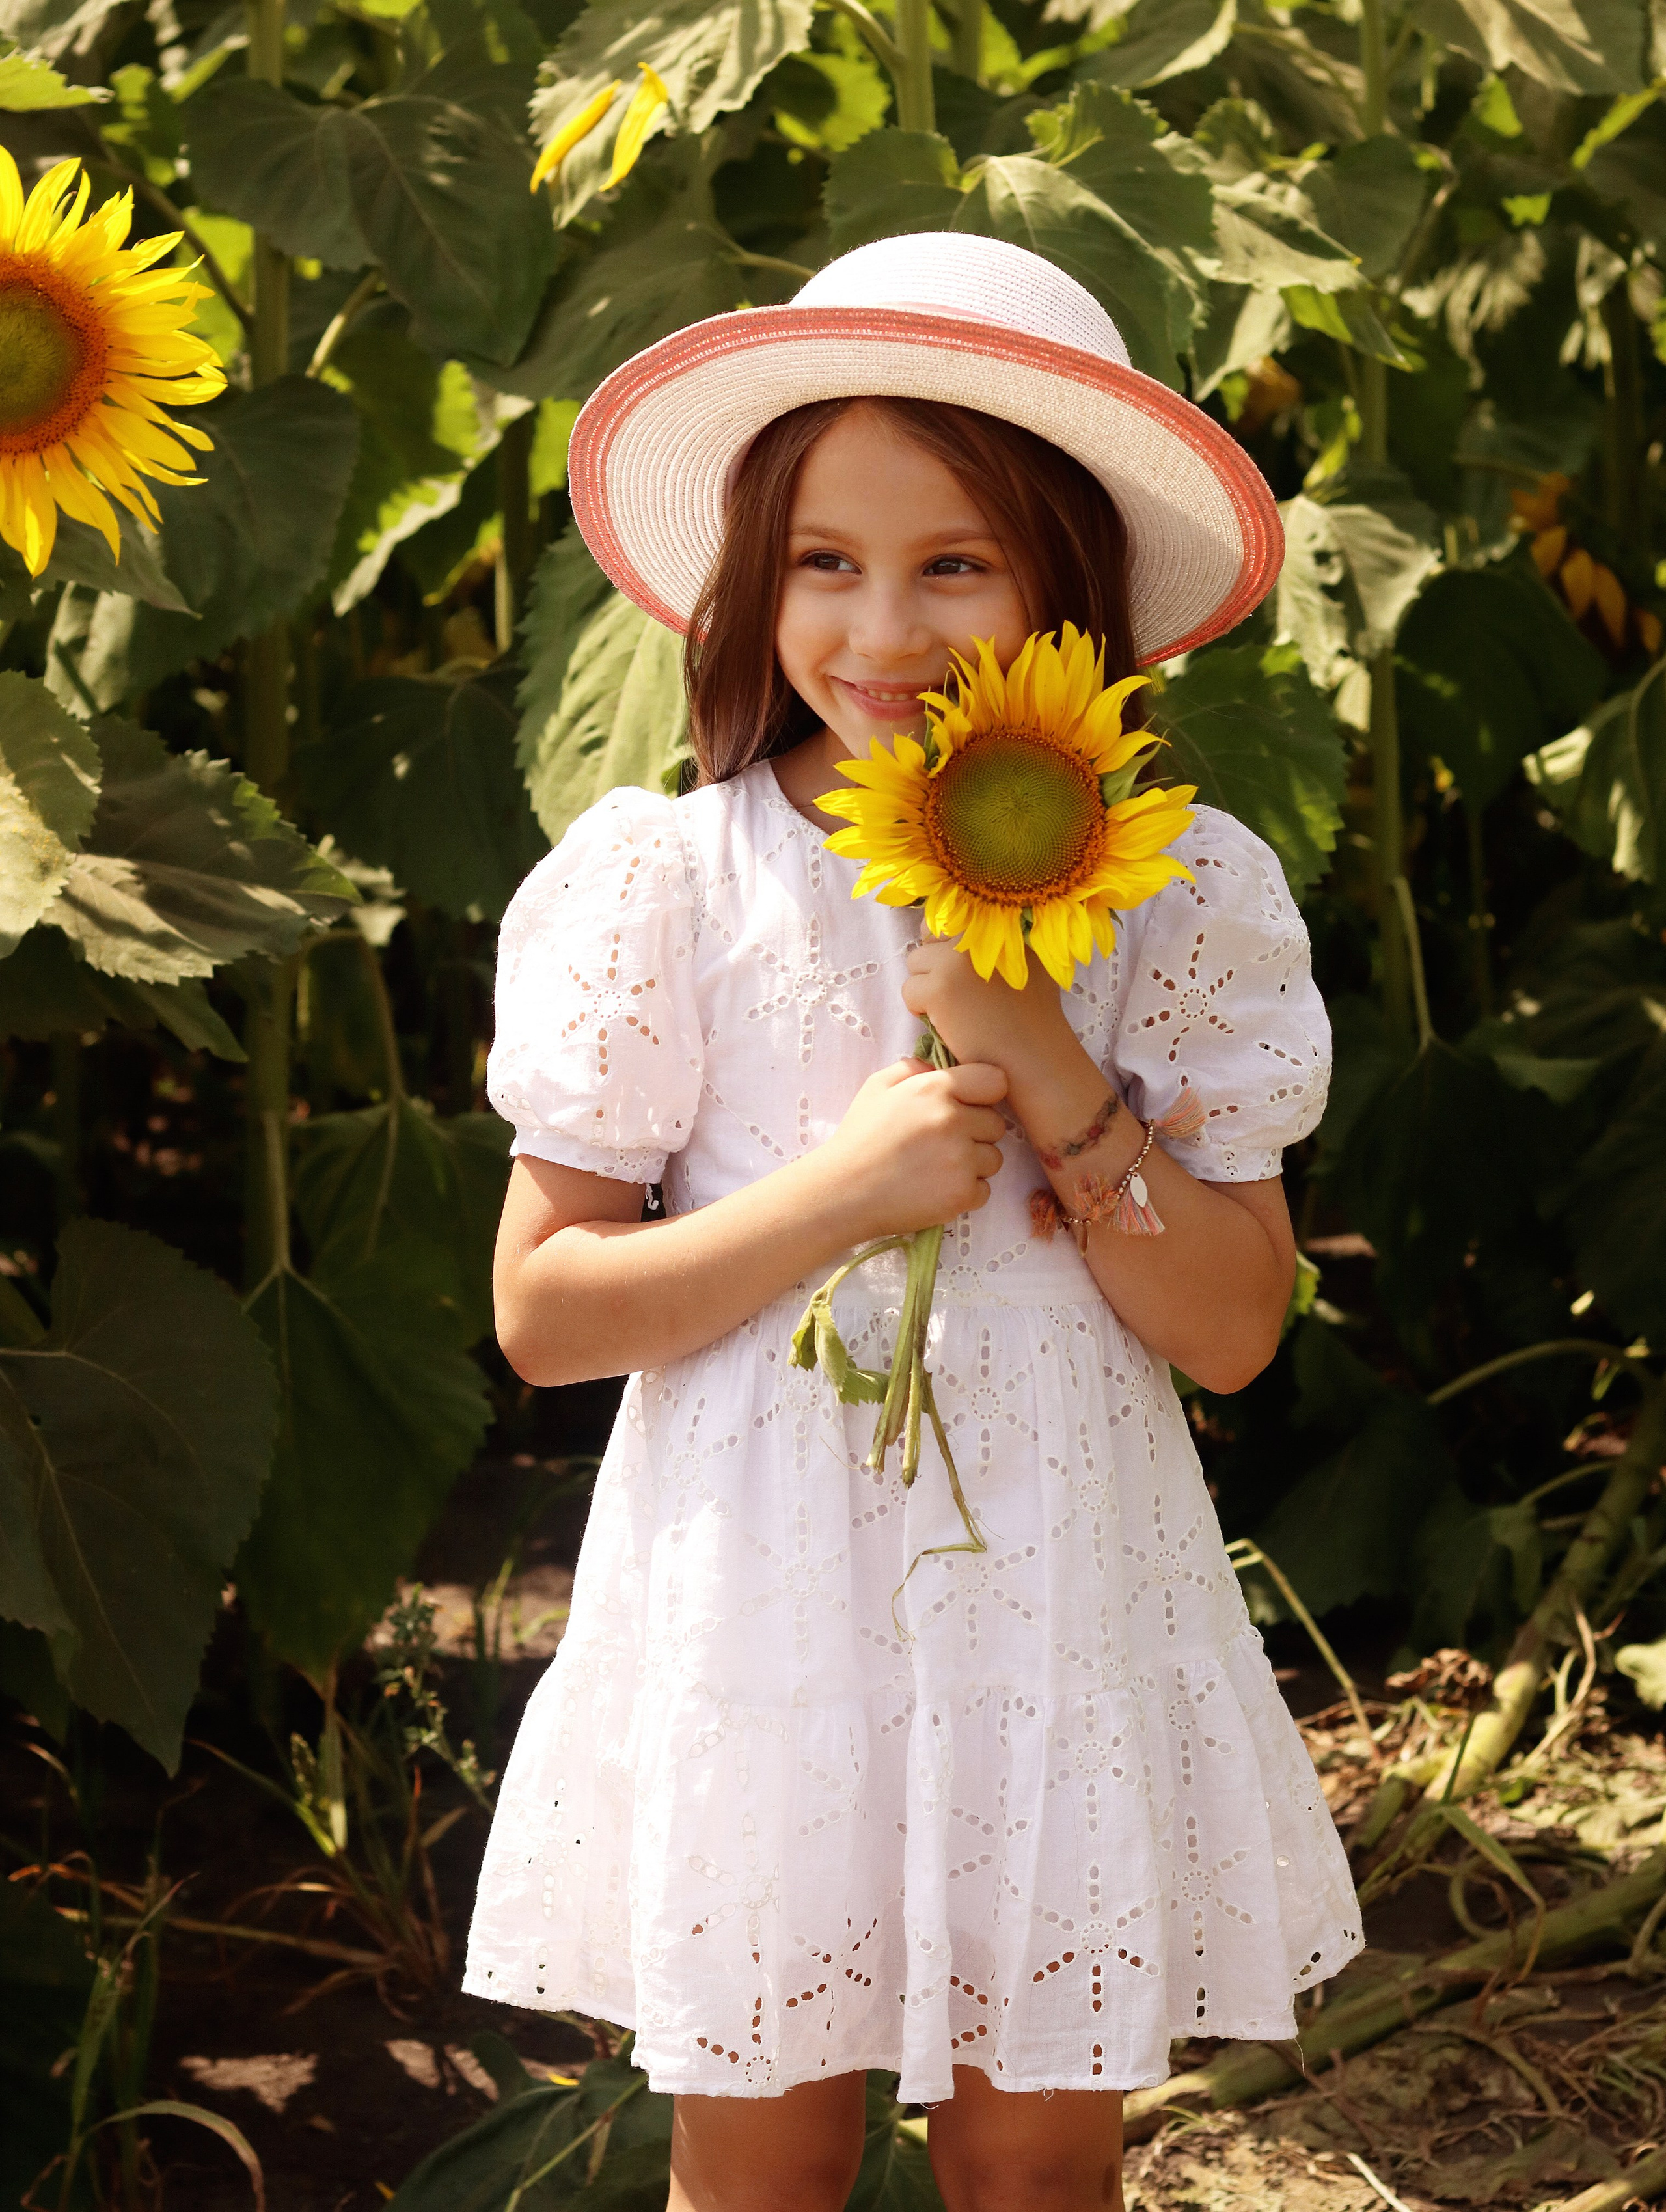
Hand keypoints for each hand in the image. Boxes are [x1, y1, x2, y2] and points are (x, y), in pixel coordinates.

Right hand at [818, 1057, 1009, 1240]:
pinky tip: (936, 1188)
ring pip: (993, 1158)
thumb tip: (937, 1066)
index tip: (967, 1106)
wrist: (843, 1192)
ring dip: (973, 1163)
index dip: (983, 1095)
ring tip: (936, 1167)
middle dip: (975, 1132)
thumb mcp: (876, 1088)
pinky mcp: (961, 1194)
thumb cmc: (859, 1138)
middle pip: (996, 1124)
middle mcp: (952, 1121)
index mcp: (934, 1089)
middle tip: (941, 1143)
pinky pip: (984, 1190)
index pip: (995, 1081)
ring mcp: (960, 1160)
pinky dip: (965, 1192)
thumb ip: (912, 1068)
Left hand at [902, 932, 1074, 1077]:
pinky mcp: (940, 987)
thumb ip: (993, 942)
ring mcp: (957, 959)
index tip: (960, 973)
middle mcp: (978, 933)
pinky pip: (910, 990)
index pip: (949, 920)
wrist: (1033, 1057)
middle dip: (934, 964)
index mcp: (999, 924)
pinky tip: (949, 1024)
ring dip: (927, 986)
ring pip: (915, 962)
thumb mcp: (1024, 963)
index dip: (946, 947)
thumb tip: (946, 933)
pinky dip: (921, 1010)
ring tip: (955, 1010)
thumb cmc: (1030, 1019)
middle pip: (928, 937)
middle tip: (957, 995)